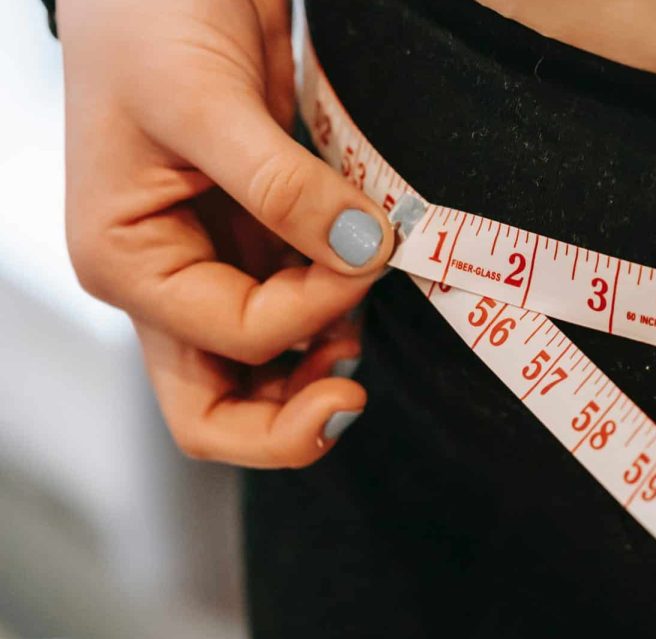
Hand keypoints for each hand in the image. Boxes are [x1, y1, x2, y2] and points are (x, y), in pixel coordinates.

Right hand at [59, 0, 393, 466]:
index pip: (230, 338)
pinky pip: (297, 306)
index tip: (366, 252)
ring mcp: (216, 263)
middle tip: (352, 395)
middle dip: (289, 420)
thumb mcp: (202, 101)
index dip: (309, 310)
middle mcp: (168, 278)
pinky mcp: (259, 237)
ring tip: (361, 328)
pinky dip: (333, 313)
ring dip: (319, 364)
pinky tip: (359, 291)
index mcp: (127, 262)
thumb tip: (361, 251)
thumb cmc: (146, 19)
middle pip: (219, 405)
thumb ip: (280, 186)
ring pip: (264, 368)